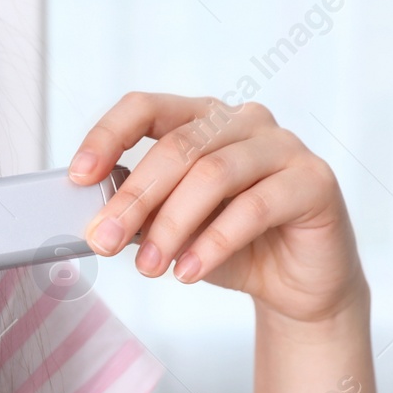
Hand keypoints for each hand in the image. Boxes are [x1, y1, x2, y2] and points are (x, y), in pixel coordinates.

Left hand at [69, 93, 365, 325]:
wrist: (298, 285)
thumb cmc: (233, 246)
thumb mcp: (176, 229)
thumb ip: (143, 215)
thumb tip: (98, 218)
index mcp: (202, 118)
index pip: (146, 108)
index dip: (108, 136)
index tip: (79, 176)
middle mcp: (243, 121)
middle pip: (177, 147)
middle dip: (134, 198)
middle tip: (103, 239)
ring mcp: (282, 146)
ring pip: (213, 173)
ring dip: (172, 225)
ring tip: (149, 267)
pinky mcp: (314, 181)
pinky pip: (255, 206)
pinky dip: (214, 243)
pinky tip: (189, 271)